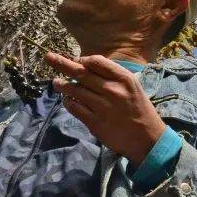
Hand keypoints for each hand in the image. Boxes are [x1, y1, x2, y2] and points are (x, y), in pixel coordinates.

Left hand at [44, 52, 166, 163]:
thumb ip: (112, 75)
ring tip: (56, 82)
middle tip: (49, 57)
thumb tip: (86, 65)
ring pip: (74, 90)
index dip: (82, 59)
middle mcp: (112, 90)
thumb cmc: (138, 109)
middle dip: (62, 63)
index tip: (75, 60)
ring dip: (62, 85)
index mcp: (123, 79)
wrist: (147, 139)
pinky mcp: (95, 122)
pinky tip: (67, 100)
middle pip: (81, 73)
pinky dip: (68, 102)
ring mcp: (102, 107)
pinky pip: (75, 108)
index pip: (96, 61)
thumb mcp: (132, 86)